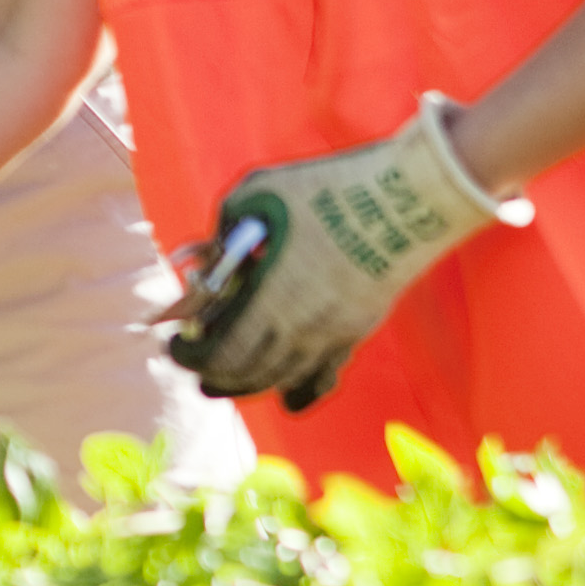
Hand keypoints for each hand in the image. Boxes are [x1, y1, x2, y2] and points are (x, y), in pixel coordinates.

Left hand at [166, 93, 528, 408]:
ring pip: (284, 380)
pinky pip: (326, 376)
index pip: (220, 352)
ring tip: (230, 381)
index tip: (177, 344)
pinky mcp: (360, 329)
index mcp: (270, 299)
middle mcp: (301, 329)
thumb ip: (226, 228)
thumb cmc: (328, 188)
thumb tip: (210, 254)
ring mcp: (334, 334)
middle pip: (248, 374)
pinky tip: (289, 397)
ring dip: (251, 384)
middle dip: (215, 375)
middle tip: (198, 368)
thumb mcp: (259, 193)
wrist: (407, 198)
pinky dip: (302, 390)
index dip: (191, 355)